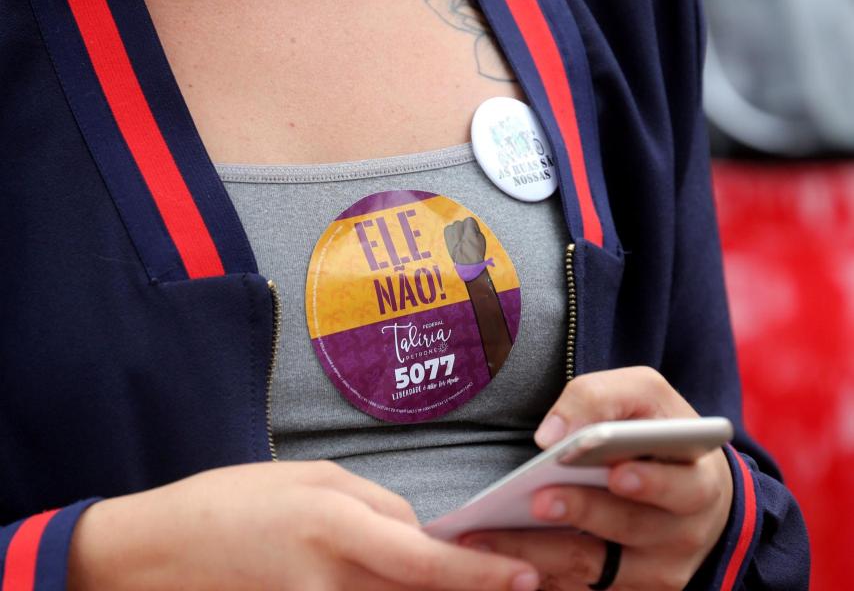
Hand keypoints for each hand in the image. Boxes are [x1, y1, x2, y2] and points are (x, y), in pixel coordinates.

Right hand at [68, 461, 540, 590]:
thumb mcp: (316, 480)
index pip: (426, 563)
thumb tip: (422, 537)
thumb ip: (378, 508)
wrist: (168, 549)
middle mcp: (332, 578)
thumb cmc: (239, 499)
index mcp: (336, 525)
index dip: (481, 574)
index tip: (525, 576)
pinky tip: (408, 584)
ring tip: (467, 577)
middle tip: (517, 580)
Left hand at [460, 367, 733, 590]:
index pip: (683, 486)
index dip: (651, 484)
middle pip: (632, 527)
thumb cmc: (656, 429)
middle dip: (585, 512)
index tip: (617, 474)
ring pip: (597, 566)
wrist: (686, 485)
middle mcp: (683, 532)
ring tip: (492, 537)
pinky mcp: (624, 588)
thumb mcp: (643, 395)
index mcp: (697, 478)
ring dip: (542, 551)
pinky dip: (539, 575)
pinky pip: (577, 587)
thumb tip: (553, 435)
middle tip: (541, 500)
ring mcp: (655, 569)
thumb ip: (602, 398)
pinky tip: (499, 562)